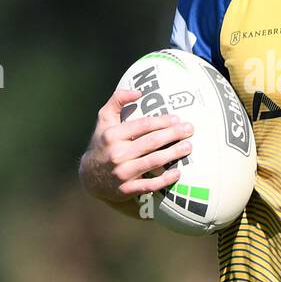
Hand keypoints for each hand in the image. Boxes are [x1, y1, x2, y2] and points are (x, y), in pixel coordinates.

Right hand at [80, 87, 193, 201]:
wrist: (90, 176)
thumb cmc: (103, 143)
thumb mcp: (104, 120)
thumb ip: (117, 100)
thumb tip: (138, 92)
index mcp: (112, 135)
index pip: (143, 125)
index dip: (162, 121)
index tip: (177, 118)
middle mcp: (117, 154)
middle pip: (151, 142)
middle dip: (173, 135)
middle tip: (189, 129)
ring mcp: (122, 173)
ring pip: (153, 161)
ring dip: (173, 154)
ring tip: (188, 147)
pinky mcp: (127, 189)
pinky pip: (150, 185)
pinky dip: (165, 180)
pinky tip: (178, 173)